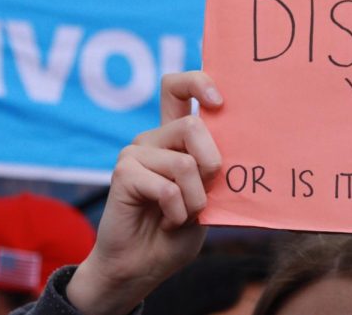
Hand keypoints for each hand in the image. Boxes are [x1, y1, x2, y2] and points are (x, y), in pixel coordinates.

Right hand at [65, 71, 223, 314]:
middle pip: (193, 125)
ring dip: (195, 200)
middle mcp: (153, 138)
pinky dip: (176, 213)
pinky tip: (165, 223)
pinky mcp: (123, 172)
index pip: (177, 88)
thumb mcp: (207, 197)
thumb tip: (228, 149)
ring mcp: (136, 153)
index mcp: (174, 137)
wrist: (142, 268)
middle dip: (211, 166)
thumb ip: (212, 169)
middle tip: (202, 197)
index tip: (219, 101)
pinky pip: (167, 187)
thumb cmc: (176, 232)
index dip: (198, 82)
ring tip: (181, 216)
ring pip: (185, 163)